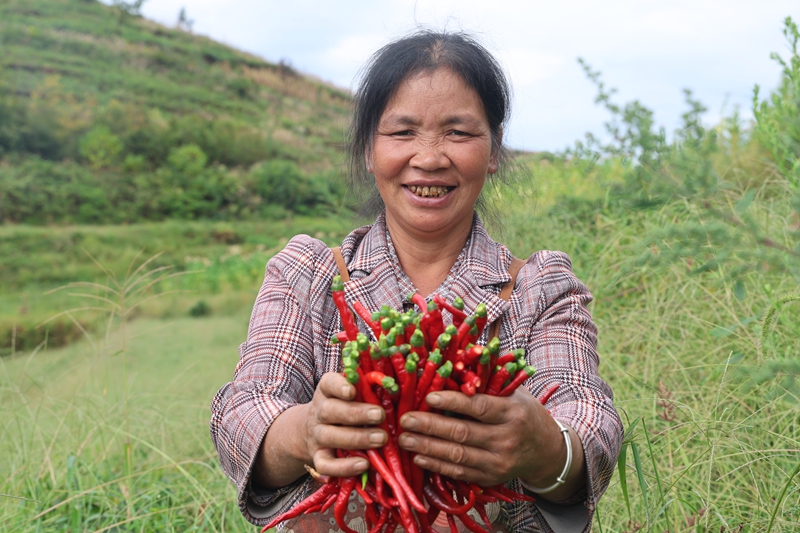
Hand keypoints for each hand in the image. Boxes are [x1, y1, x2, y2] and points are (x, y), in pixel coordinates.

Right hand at [255, 372, 387, 487]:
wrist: (309, 430)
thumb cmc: (343, 407)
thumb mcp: (350, 393)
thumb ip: (367, 387)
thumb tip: (392, 381)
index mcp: (327, 391)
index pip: (328, 383)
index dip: (339, 386)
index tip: (353, 391)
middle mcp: (318, 412)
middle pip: (330, 411)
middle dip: (356, 414)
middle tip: (380, 415)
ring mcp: (316, 436)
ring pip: (330, 436)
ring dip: (357, 438)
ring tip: (381, 439)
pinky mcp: (318, 458)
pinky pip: (327, 465)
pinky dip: (344, 467)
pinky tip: (364, 464)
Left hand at [397, 388, 582, 492]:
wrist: (546, 450)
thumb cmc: (523, 412)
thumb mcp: (513, 392)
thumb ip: (486, 379)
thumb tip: (454, 359)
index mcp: (512, 412)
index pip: (478, 406)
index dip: (452, 401)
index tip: (428, 396)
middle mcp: (507, 439)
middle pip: (463, 433)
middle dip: (430, 426)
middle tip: (405, 420)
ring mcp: (499, 462)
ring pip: (458, 456)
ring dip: (427, 447)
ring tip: (405, 439)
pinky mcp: (491, 478)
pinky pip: (460, 473)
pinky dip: (437, 465)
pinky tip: (419, 457)